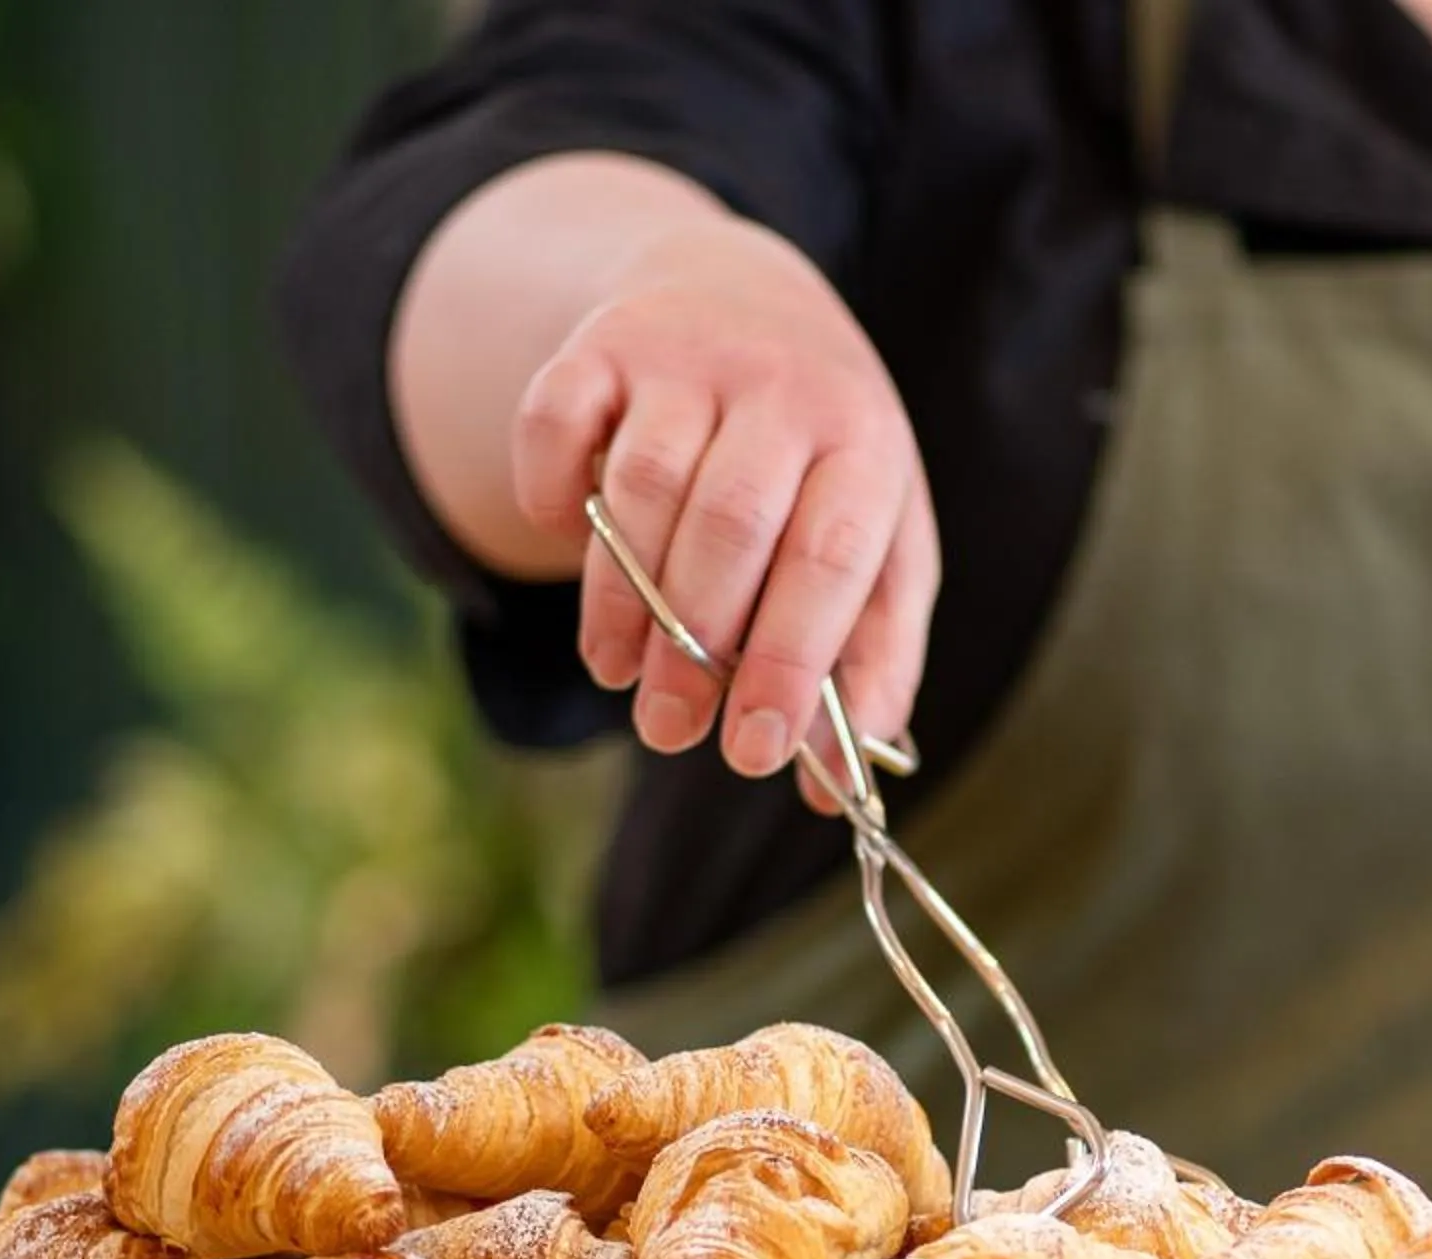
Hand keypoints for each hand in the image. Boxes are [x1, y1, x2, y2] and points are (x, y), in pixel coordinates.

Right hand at [509, 213, 938, 811]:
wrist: (748, 300)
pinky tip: (569, 544)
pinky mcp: (600, 343)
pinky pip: (552, 421)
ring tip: (618, 673)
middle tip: (669, 733)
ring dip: (618, 602)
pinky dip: (550, 496)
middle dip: (691, 650)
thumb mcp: (881, 547)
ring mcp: (686, 356)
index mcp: (866, 441)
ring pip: (639, 490)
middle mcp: (782, 385)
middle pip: (727, 528)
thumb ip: (867, 662)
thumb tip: (821, 786)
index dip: (789, 664)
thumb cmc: (821, 468)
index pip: (828, 559)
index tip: (753, 753)